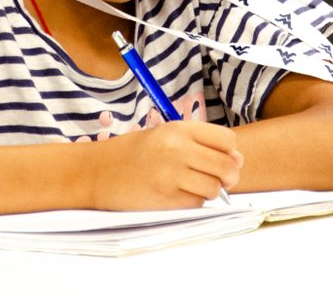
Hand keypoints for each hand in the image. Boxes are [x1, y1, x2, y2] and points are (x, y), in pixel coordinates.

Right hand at [91, 121, 242, 209]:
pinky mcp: (165, 199)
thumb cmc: (130, 153)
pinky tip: (177, 195)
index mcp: (178, 129)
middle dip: (228, 176)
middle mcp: (177, 149)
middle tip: (218, 179)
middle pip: (227, 166)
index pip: (226, 140)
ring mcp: (171, 175)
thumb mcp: (163, 135)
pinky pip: (196, 204)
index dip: (230, 152)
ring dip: (209, 191)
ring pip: (214, 188)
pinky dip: (193, 202)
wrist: (95, 172)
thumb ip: (198, 143)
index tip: (223, 158)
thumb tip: (237, 158)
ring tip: (191, 186)